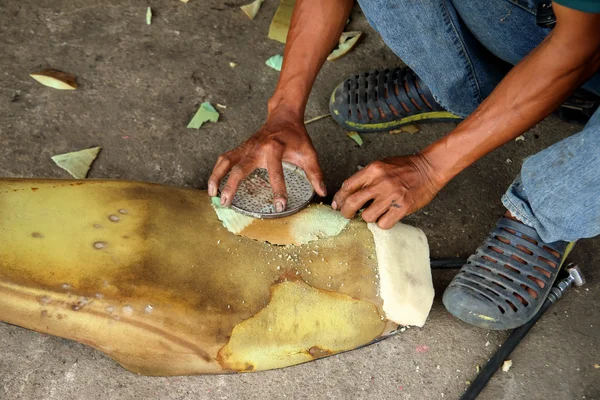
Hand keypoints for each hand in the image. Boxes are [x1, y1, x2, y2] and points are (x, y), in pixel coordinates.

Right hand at [208, 108, 326, 210]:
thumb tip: (322, 192)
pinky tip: (214, 185)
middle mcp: (256, 148)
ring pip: (225, 161)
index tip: (280, 205)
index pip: (276, 172)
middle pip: (240, 167)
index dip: (278, 189)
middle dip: (232, 186)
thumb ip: (315, 173)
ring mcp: (245, 147)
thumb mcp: (308, 153)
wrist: (283, 117)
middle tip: (226, 202)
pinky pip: (224, 159)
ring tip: (213, 195)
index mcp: (275, 148)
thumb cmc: (295, 137)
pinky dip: (217, 171)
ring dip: (216, 177)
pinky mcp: (240, 148)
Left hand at [332, 154, 442, 228]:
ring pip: (367, 216)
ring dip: (368, 218)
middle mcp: (381, 182)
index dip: (339, 198)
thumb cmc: (404, 168)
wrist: (429, 168)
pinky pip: (383, 224)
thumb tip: (348, 195)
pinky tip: (386, 216)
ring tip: (374, 213)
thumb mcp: (381, 165)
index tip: (337, 205)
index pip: (348, 186)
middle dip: (346, 212)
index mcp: (373, 170)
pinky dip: (382, 223)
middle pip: (352, 203)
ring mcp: (392, 195)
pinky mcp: (403, 207)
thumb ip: (365, 178)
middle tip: (348, 214)